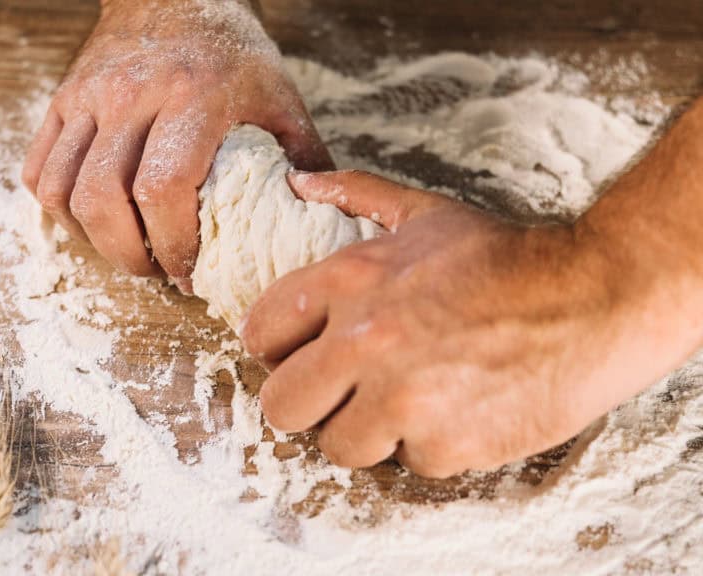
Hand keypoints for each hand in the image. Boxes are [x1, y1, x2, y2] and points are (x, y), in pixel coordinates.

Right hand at [21, 0, 332, 290]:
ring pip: (62, 191)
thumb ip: (303, 160)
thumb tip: (316, 223)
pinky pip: (38, 171)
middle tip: (157, 270)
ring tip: (127, 249)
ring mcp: (88, 96)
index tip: (191, 272)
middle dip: (128, 255)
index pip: (162, 189)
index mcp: (193, 95)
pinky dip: (58, 210)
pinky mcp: (61, 100)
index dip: (173, 246)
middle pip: (102, 200)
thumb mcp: (280, 98)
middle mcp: (130, 94)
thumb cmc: (232, 53)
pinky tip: (94, 220)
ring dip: (91, 239)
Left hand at [241, 170, 661, 477]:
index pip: (259, 334)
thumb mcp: (427, 214)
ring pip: (338, 446)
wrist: (595, 299)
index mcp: (348, 282)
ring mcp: (402, 399)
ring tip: (405, 402)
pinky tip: (456, 410)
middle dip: (307, 404)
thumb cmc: (506, 257)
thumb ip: (357, 195)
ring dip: (366, 431)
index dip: (276, 350)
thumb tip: (299, 183)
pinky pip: (406, 462)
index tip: (301, 355)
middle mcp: (363, 342)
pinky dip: (427, 445)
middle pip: (281, 406)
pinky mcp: (443, 444)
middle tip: (342, 393)